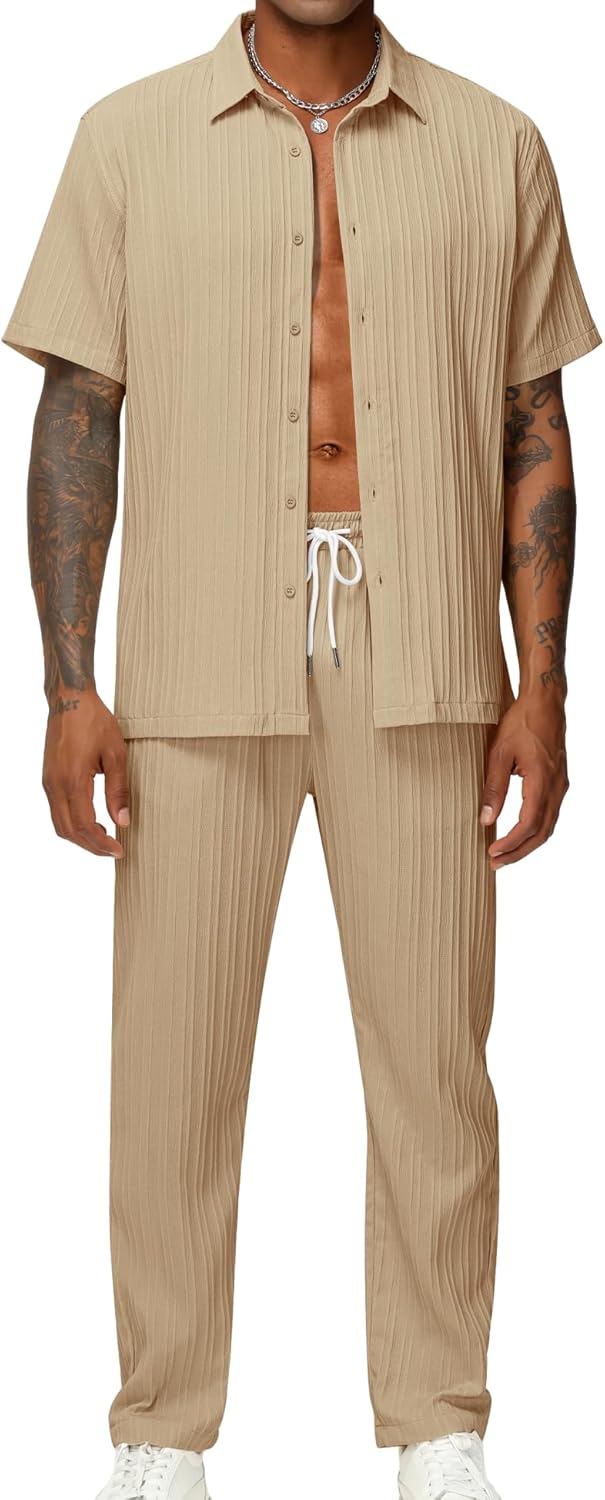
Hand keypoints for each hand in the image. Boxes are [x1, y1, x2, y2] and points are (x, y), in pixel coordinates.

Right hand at [42, 690, 129, 856]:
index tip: (118, 851)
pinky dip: (72, 824)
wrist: (69, 700)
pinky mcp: (48, 779)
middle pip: (69, 831)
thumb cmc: (94, 721)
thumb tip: (122, 821)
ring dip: (80, 837)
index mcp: (72, 780)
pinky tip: (90, 823)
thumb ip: (118, 791)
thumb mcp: (116, 754)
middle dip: (91, 846)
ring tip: (104, 840)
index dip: (101, 844)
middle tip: (113, 851)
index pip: (84, 825)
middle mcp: (55, 785)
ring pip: (60, 824)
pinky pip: (56, 811)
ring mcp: (48, 783)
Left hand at [479, 694, 568, 868]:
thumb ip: (493, 788)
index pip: (528, 824)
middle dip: (519, 852)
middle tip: (495, 863)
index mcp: (542, 781)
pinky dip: (535, 830)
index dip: (510, 843)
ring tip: (505, 854)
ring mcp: (561, 785)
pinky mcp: (559, 781)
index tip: (492, 852)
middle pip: (541, 833)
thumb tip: (485, 819)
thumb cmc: (521, 722)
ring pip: (548, 826)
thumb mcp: (499, 752)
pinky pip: (550, 814)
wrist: (545, 702)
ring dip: (527, 844)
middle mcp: (557, 787)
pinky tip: (519, 834)